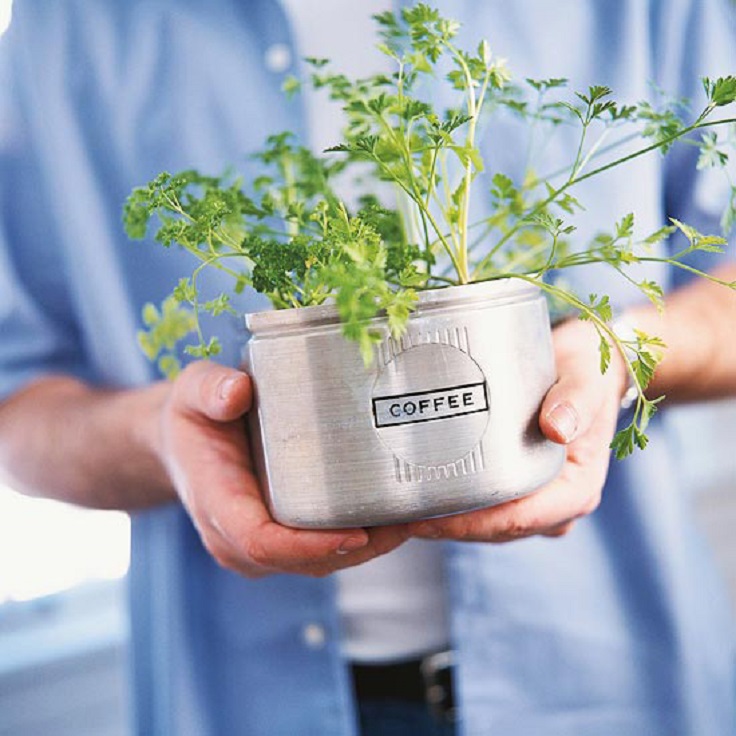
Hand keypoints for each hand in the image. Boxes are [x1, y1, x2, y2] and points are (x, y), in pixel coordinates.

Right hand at [156, 361, 408, 576]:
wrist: (185, 445)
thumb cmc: (194, 417)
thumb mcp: (192, 391)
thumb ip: (211, 389)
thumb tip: (238, 392)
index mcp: (217, 504)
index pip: (262, 541)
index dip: (310, 545)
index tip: (358, 532)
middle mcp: (239, 539)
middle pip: (306, 561)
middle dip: (363, 547)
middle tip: (413, 520)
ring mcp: (262, 547)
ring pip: (324, 562)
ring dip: (374, 547)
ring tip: (420, 519)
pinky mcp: (284, 540)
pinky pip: (326, 551)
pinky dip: (366, 539)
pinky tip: (401, 517)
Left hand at [408, 319, 627, 541]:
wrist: (583, 369)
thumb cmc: (585, 373)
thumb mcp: (586, 379)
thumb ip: (575, 400)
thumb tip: (557, 428)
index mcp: (577, 491)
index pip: (518, 519)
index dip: (470, 524)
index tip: (427, 518)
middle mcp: (556, 506)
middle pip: (494, 530)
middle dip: (446, 528)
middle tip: (397, 517)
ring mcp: (537, 504)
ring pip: (485, 527)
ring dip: (444, 523)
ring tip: (398, 513)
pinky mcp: (518, 493)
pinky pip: (482, 510)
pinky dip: (451, 507)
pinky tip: (417, 498)